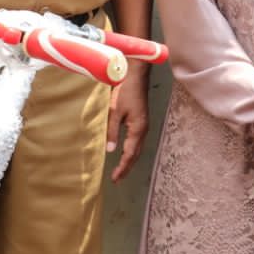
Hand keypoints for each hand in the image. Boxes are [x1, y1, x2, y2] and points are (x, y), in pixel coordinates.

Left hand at [107, 62, 149, 182]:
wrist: (136, 74)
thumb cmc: (125, 91)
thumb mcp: (115, 111)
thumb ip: (112, 131)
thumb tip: (110, 150)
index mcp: (138, 129)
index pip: (129, 154)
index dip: (122, 167)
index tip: (115, 178)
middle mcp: (143, 130)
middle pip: (136, 154)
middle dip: (127, 167)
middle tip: (117, 179)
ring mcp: (143, 125)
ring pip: (137, 148)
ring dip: (129, 160)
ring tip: (121, 170)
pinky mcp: (141, 120)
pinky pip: (137, 141)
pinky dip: (131, 150)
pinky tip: (125, 151)